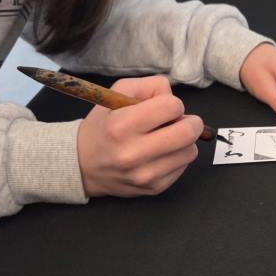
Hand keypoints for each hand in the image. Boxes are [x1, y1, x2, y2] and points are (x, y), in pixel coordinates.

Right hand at [77, 76, 202, 197]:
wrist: (84, 164)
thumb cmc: (104, 125)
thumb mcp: (117, 94)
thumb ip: (150, 87)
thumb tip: (176, 101)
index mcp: (121, 126)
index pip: (171, 107)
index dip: (173, 104)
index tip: (165, 108)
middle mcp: (132, 153)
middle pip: (187, 133)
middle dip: (191, 122)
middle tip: (181, 121)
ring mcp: (144, 175)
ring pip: (190, 151)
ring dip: (185, 141)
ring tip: (168, 138)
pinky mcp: (154, 188)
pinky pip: (183, 167)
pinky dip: (178, 157)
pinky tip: (161, 154)